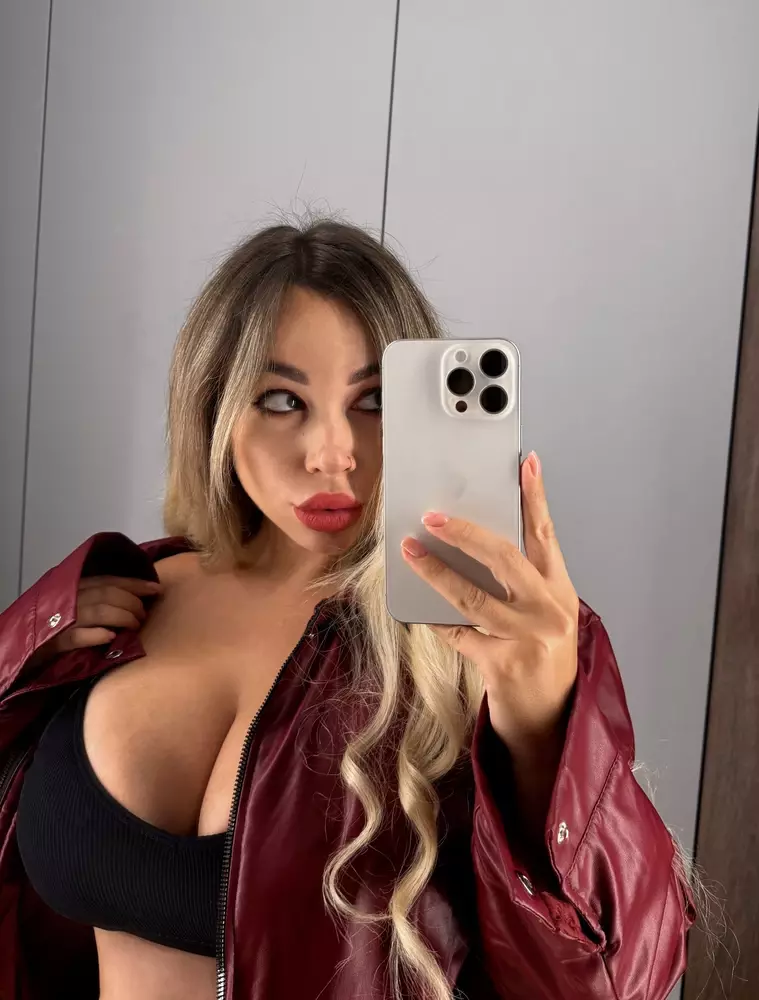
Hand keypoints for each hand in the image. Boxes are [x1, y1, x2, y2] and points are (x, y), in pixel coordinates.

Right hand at [34, 576, 162, 664]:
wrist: (23, 645)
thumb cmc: (55, 624)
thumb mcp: (76, 604)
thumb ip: (99, 598)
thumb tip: (134, 599)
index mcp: (76, 586)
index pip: (111, 581)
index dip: (136, 584)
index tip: (157, 588)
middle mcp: (70, 598)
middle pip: (109, 594)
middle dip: (132, 603)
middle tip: (144, 615)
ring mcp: (63, 619)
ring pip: (99, 611)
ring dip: (122, 617)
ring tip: (135, 625)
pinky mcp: (56, 641)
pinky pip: (78, 636)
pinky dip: (97, 635)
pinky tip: (111, 637)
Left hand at [400, 451, 578, 759]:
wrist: (551, 721)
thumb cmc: (542, 658)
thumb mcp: (543, 614)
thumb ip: (519, 583)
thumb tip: (471, 543)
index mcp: (559, 591)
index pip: (546, 534)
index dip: (536, 497)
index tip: (527, 462)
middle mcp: (548, 611)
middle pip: (506, 558)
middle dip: (467, 532)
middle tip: (434, 515)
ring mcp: (526, 639)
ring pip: (473, 596)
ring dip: (436, 572)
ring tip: (411, 552)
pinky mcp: (503, 665)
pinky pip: (457, 634)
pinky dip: (435, 620)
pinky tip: (416, 608)